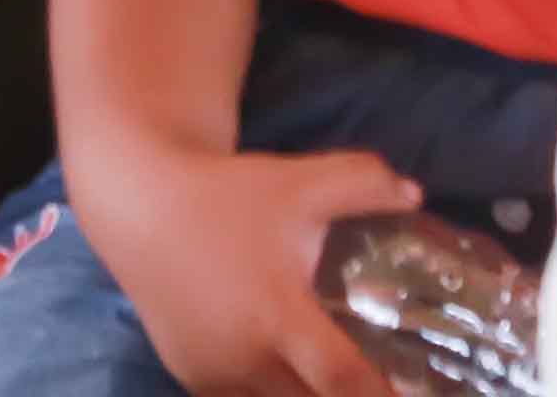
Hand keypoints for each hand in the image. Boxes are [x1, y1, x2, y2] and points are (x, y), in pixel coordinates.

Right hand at [78, 139, 421, 396]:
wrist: (140, 207)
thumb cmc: (225, 197)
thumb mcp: (299, 182)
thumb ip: (362, 184)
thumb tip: (416, 194)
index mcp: (278, 318)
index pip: (342, 382)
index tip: (415, 393)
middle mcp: (246, 360)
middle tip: (382, 379)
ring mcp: (215, 376)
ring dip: (308, 393)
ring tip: (336, 374)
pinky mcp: (193, 378)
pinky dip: (272, 389)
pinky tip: (290, 365)